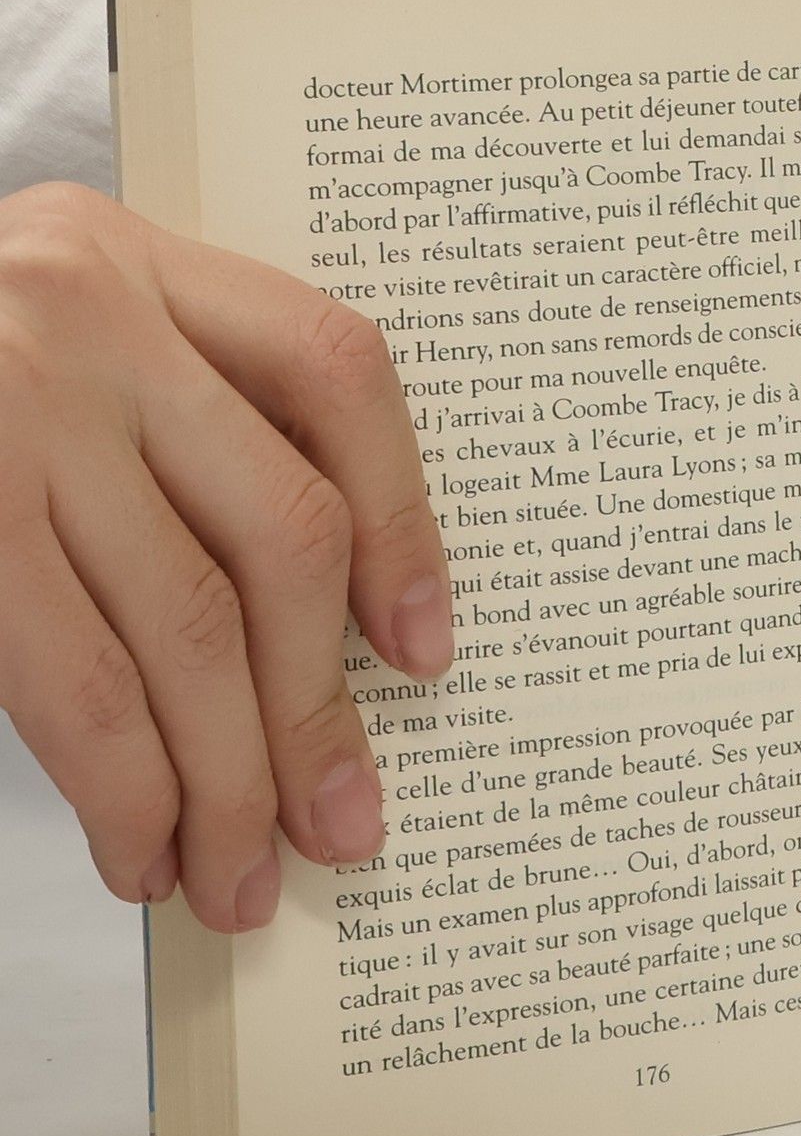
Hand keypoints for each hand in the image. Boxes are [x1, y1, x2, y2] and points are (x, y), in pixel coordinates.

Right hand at [0, 182, 453, 932]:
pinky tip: (143, 843)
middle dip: (317, 707)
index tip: (424, 652)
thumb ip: (169, 427)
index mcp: (135, 261)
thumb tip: (313, 642)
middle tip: (341, 824)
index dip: (404, 521)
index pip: (335, 373)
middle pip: (283, 531)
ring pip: (189, 625)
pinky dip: (125, 784)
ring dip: (230, 779)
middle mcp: (83, 315)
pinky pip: (79, 678)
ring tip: (240, 875)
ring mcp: (6, 408)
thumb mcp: (46, 342)